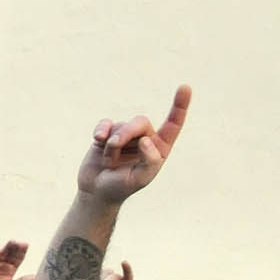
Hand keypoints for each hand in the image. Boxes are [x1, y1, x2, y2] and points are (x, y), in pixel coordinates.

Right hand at [76, 86, 191, 204]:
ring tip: (108, 161)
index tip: (184, 88)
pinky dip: (101, 130)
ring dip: (112, 144)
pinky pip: (106, 124)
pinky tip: (97, 138)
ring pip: (122, 126)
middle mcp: (145, 138)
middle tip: (114, 145)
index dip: (179, 106)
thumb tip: (146, 139)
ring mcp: (126, 135)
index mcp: (159, 148)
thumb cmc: (121, 187)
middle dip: (127, 132)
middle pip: (141, 122)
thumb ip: (150, 161)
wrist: (95, 191)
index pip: (173, 124)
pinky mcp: (107, 134)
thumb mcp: (140, 179)